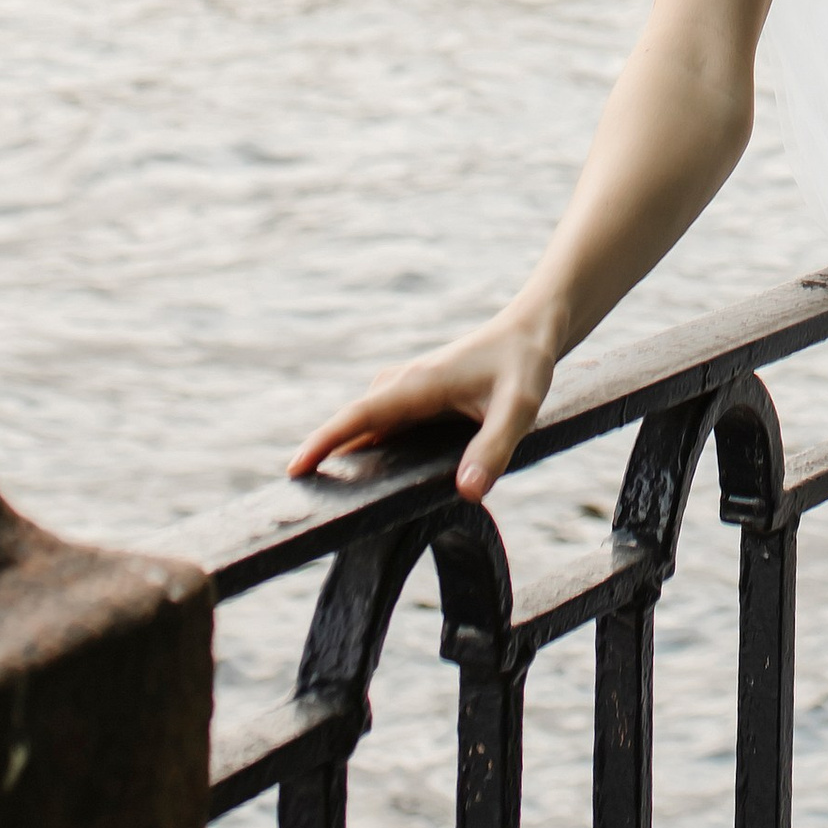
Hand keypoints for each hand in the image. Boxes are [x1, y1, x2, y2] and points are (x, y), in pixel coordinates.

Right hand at [287, 306, 563, 502]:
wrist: (533, 329)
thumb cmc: (525, 364)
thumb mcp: (519, 407)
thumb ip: (495, 448)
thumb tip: (467, 492)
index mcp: (420, 384)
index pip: (361, 415)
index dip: (325, 441)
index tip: (294, 469)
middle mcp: (406, 384)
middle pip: (355, 421)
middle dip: (325, 453)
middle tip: (300, 499)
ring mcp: (411, 388)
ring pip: (367, 421)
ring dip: (344, 448)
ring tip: (326, 493)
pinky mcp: (420, 395)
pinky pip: (382, 421)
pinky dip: (366, 442)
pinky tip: (368, 472)